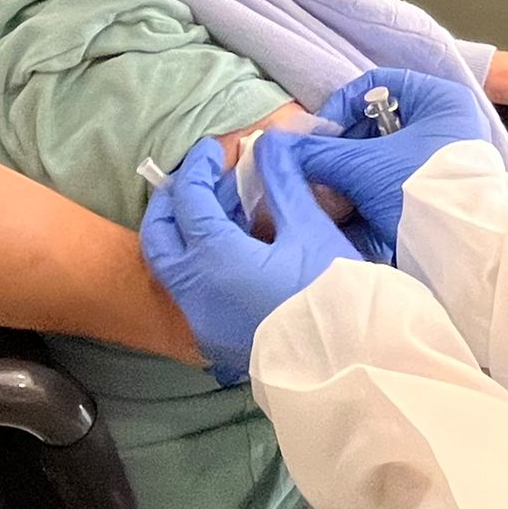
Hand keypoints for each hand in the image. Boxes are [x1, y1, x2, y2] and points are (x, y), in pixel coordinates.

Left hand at [141, 136, 363, 384]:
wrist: (348, 366)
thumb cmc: (332, 293)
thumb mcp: (309, 228)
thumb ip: (282, 181)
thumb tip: (269, 142)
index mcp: (213, 259)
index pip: (189, 199)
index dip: (200, 167)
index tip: (216, 148)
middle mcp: (193, 291)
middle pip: (159, 237)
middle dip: (173, 201)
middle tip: (200, 178)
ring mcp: (200, 320)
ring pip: (171, 266)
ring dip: (185, 232)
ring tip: (224, 209)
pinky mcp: (214, 339)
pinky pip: (191, 290)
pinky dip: (198, 260)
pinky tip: (234, 247)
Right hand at [297, 69, 492, 244]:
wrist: (463, 255)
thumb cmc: (422, 193)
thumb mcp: (365, 167)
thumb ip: (321, 153)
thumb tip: (281, 144)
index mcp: (439, 101)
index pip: (377, 85)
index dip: (341, 106)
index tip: (320, 137)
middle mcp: (444, 125)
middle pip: (375, 125)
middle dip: (341, 151)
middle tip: (318, 171)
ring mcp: (439, 161)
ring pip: (379, 158)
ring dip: (349, 177)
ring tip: (330, 197)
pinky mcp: (432, 193)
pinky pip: (390, 184)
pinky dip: (366, 196)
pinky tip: (347, 214)